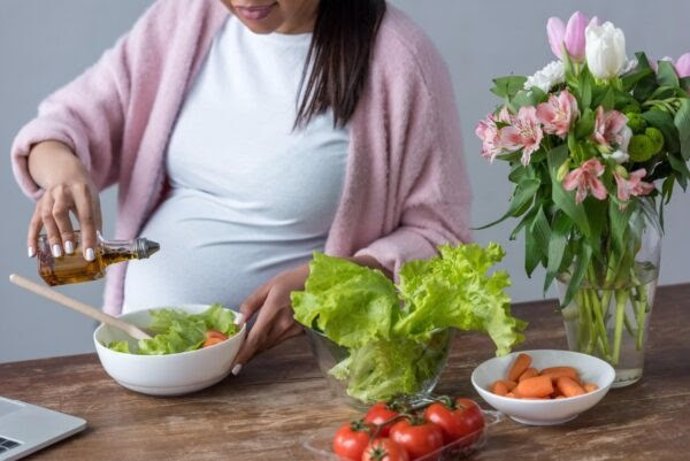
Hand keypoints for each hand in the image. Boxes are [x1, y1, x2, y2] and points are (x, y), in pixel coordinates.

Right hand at [27, 141, 101, 259]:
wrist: (66, 172)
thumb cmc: (83, 192)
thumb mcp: (93, 201)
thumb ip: (95, 221)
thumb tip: (97, 246)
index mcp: (81, 191)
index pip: (86, 216)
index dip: (88, 236)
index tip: (90, 254)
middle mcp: (62, 192)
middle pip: (60, 213)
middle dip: (65, 232)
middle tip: (70, 251)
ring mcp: (48, 198)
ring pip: (46, 217)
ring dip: (52, 236)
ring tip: (57, 254)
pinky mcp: (39, 205)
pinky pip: (34, 222)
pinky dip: (32, 238)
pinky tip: (33, 253)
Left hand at [231, 263, 309, 372]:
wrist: (321, 282)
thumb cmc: (293, 280)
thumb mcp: (269, 286)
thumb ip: (252, 303)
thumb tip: (238, 321)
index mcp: (273, 309)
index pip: (255, 337)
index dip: (244, 353)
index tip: (235, 366)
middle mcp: (284, 323)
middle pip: (262, 345)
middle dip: (248, 355)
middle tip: (235, 363)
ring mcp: (294, 329)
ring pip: (271, 344)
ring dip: (257, 350)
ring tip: (245, 355)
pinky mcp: (301, 331)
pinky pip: (281, 340)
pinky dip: (269, 343)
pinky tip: (262, 343)